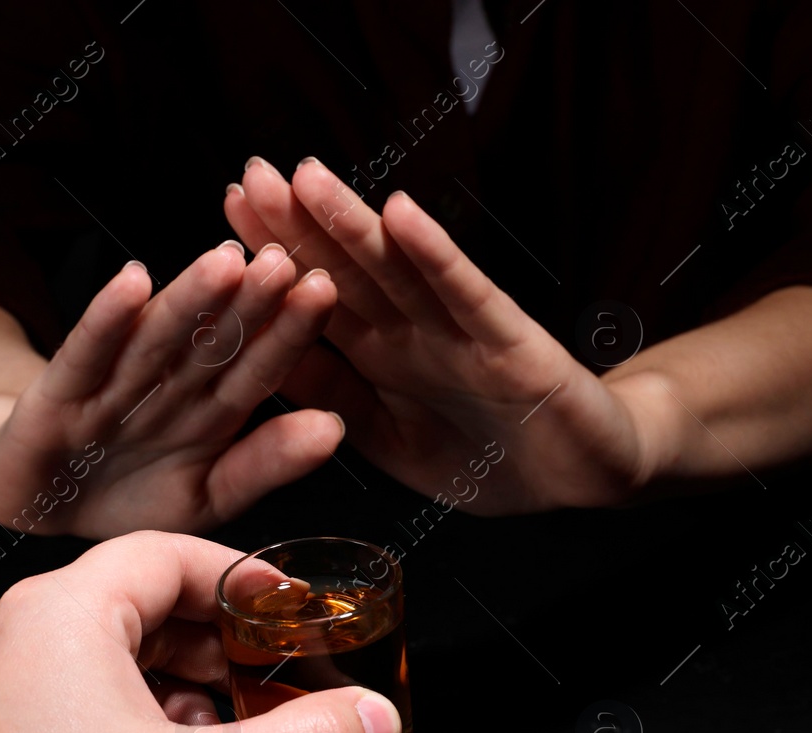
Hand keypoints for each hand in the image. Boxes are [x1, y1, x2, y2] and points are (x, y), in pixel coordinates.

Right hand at [0, 243, 345, 537]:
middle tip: (286, 261)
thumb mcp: (208, 494)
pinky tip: (133, 283)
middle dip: (249, 304)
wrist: (44, 509)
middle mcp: (168, 387)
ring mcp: (112, 387)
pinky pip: (87, 355)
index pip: (258, 368)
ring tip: (227, 262)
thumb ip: (264, 463)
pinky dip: (107, 321)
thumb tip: (334, 428)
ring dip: (190, 301)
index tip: (323, 292)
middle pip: (213, 342)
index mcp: (213, 410)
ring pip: (157, 340)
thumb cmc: (132, 496)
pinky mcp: (57, 394)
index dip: (289, 333)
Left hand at [225, 157, 664, 512]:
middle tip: (251, 174)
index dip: (272, 258)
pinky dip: (435, 256)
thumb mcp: (391, 440)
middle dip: (297, 223)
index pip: (316, 300)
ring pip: (396, 270)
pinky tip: (401, 216)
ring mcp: (461, 333)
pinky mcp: (510, 343)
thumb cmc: (493, 458)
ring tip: (305, 177)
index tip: (227, 214)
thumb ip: (335, 398)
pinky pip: (466, 295)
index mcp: (382, 357)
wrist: (584, 478)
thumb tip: (264, 360)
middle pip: (347, 270)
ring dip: (351, 223)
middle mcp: (415, 334)